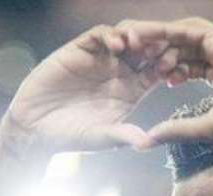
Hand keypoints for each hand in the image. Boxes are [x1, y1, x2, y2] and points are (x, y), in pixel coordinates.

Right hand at [1, 23, 159, 153]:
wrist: (36, 129)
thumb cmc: (73, 137)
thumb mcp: (103, 137)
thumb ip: (124, 135)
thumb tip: (148, 143)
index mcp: (132, 90)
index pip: (158, 71)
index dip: (169, 67)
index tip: (177, 68)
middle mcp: (119, 72)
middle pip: (147, 49)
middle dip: (157, 46)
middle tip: (164, 48)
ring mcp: (101, 59)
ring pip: (127, 36)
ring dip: (137, 37)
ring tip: (141, 46)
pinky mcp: (80, 50)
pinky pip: (100, 35)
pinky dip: (111, 35)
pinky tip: (118, 45)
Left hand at [127, 18, 212, 145]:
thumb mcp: (205, 127)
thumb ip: (176, 130)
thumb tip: (146, 141)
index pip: (184, 65)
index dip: (163, 69)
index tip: (143, 78)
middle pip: (177, 47)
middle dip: (151, 50)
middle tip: (125, 55)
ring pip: (177, 35)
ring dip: (151, 37)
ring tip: (125, 41)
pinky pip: (183, 31)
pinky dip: (162, 32)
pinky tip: (140, 36)